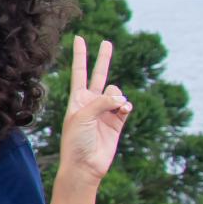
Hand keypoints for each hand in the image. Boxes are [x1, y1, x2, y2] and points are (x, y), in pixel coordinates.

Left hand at [60, 37, 131, 184]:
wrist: (85, 165)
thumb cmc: (76, 141)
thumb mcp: (82, 116)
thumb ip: (101, 102)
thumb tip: (121, 98)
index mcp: (76, 99)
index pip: (78, 72)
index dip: (80, 55)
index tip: (79, 38)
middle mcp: (90, 102)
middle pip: (98, 75)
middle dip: (103, 59)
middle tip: (107, 42)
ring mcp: (105, 111)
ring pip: (116, 92)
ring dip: (116, 97)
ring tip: (112, 110)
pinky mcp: (118, 121)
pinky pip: (126, 106)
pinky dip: (126, 106)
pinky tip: (123, 111)